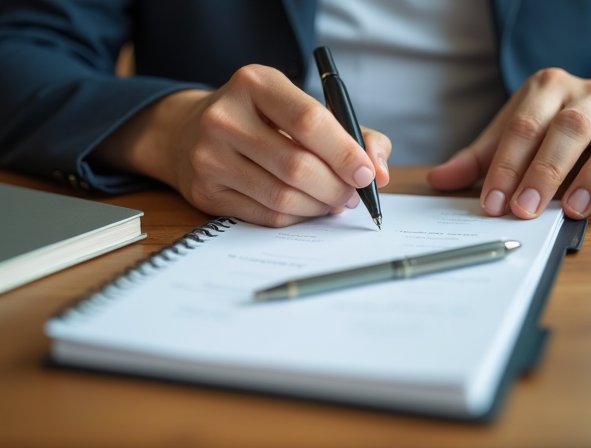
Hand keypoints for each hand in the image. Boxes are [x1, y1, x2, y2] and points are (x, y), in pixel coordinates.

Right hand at [91, 65, 390, 226]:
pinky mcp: (206, 192)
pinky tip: (307, 207)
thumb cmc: (259, 119)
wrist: (188, 132)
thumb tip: (380, 172)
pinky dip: (298, 216)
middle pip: (297, 166)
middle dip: (337, 187)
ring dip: (319, 206)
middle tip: (353, 194)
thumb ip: (350, 132)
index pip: (309, 120)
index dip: (345, 152)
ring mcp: (210, 157)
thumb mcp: (298, 106)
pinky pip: (266, 215)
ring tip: (333, 201)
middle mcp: (225, 117)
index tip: (367, 173)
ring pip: (283, 196)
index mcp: (255, 83)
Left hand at [427, 68, 590, 219]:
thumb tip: (437, 180)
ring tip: (572, 210)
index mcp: (549, 88)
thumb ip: (479, 159)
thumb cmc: (551, 129)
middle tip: (525, 208)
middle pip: (568, 129)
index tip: (492, 202)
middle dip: (545, 171)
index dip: (506, 165)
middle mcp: (590, 95)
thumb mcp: (513, 135)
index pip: (524, 125)